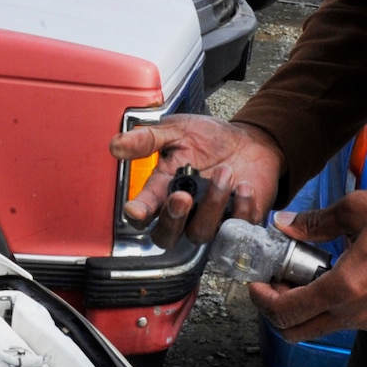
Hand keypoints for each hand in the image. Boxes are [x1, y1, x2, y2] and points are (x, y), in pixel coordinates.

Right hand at [108, 114, 283, 242]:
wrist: (250, 140)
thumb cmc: (210, 138)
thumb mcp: (178, 130)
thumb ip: (148, 139)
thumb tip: (116, 145)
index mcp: (162, 189)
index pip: (143, 211)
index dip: (137, 214)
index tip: (135, 209)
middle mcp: (183, 211)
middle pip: (166, 236)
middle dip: (172, 219)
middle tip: (182, 196)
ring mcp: (209, 219)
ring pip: (201, 232)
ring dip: (213, 205)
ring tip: (226, 172)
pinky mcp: (236, 222)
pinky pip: (236, 229)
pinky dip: (243, 209)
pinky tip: (245, 187)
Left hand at [249, 191, 366, 341]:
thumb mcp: (355, 210)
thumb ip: (314, 222)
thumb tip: (283, 224)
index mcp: (345, 289)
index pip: (286, 311)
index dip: (261, 299)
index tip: (254, 282)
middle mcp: (355, 314)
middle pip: (295, 333)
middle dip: (274, 312)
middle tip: (270, 284)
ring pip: (317, 329)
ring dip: (299, 310)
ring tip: (297, 276)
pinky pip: (338, 323)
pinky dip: (322, 308)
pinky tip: (326, 278)